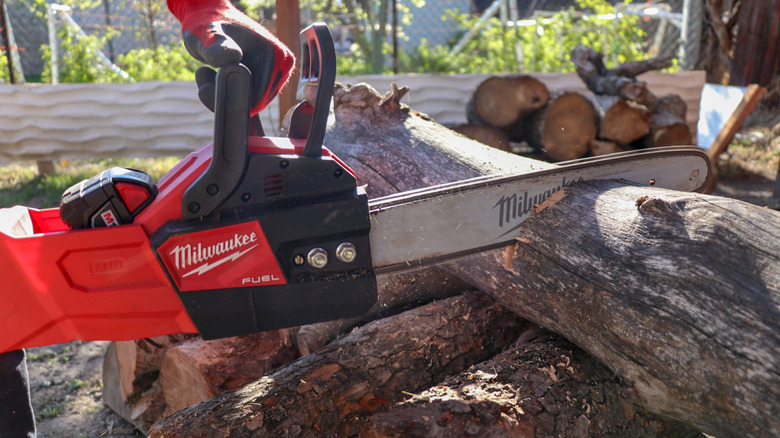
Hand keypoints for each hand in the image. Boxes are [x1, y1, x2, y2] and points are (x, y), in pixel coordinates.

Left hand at [167, 0, 294, 115]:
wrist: (210, 16)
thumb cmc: (206, 23)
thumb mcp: (206, 33)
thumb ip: (216, 46)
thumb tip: (233, 58)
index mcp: (277, 56)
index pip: (256, 98)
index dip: (227, 97)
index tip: (203, 81)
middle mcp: (284, 66)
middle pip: (256, 103)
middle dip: (225, 95)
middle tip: (202, 74)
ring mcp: (279, 74)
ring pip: (252, 103)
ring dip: (225, 94)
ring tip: (206, 74)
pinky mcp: (270, 79)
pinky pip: (250, 98)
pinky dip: (229, 92)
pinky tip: (214, 76)